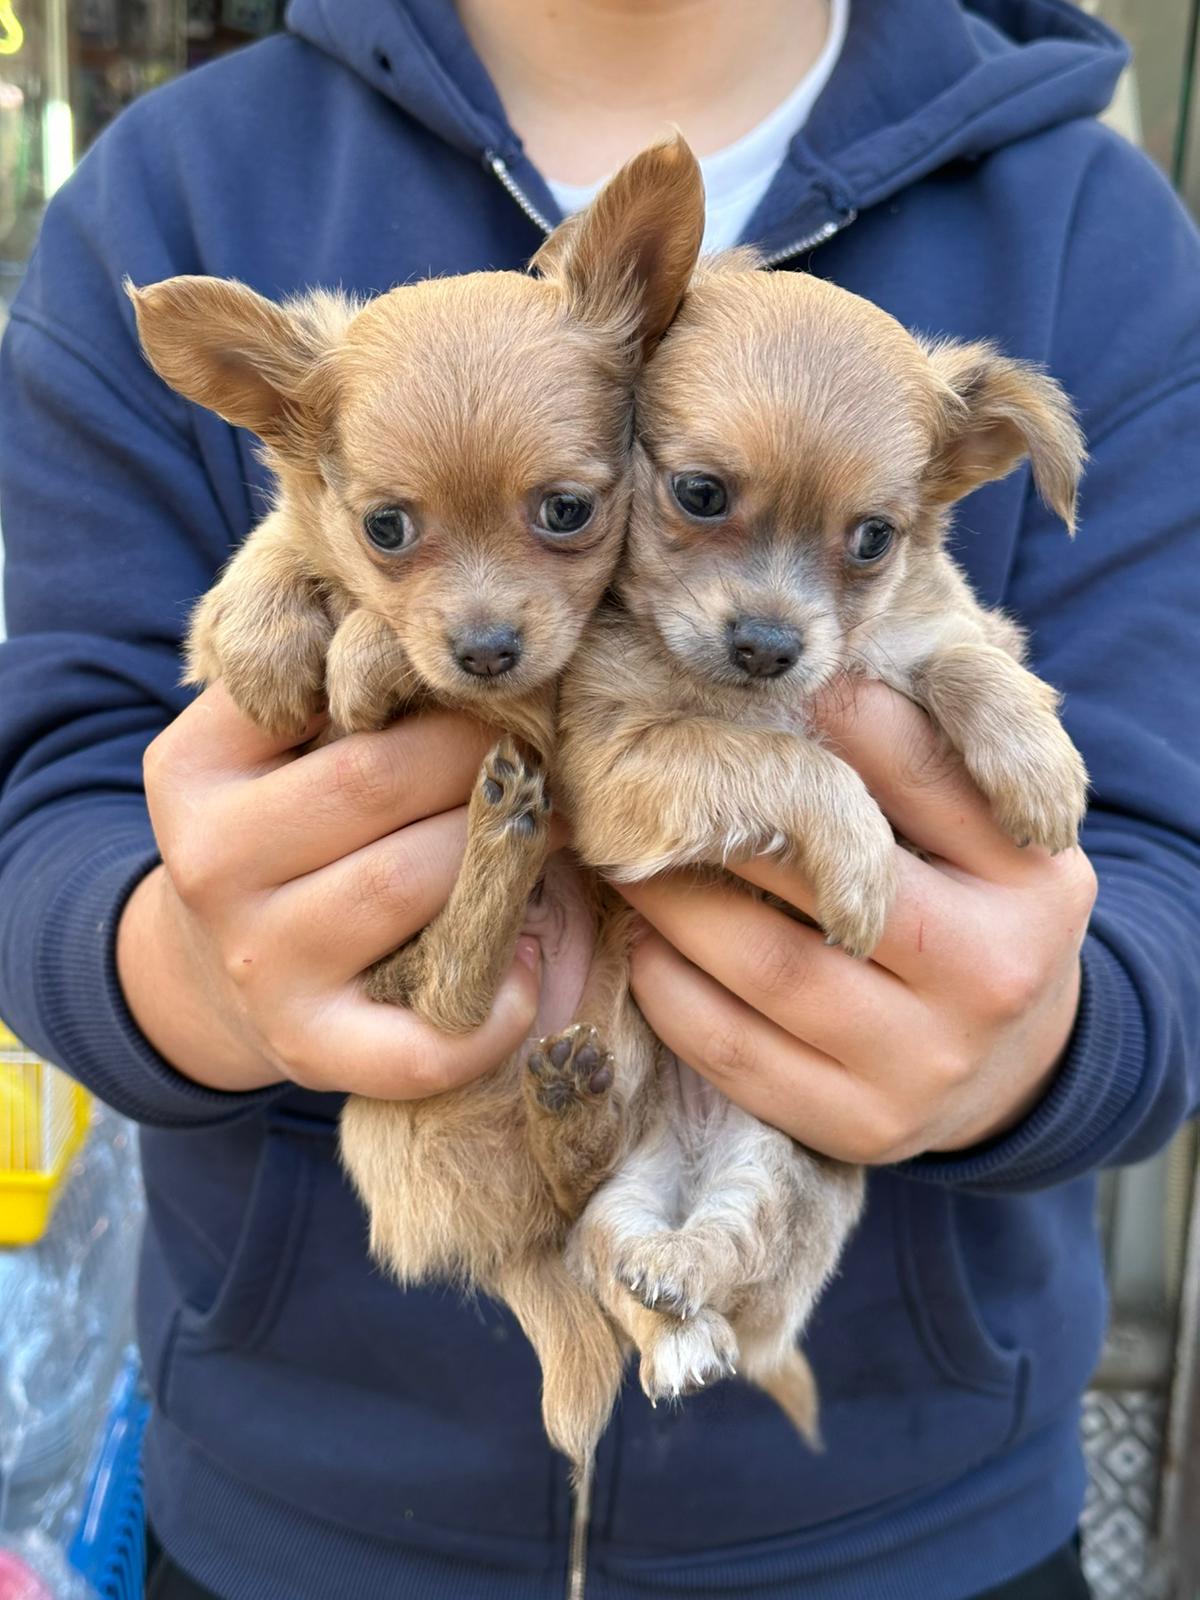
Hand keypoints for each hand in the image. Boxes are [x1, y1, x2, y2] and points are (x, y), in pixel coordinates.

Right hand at [117, 683, 542, 1097]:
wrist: (221, 966)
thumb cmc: (282, 825)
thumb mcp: (269, 738)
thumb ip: (331, 672)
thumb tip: (454, 650)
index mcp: (195, 766)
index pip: (328, 695)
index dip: (431, 695)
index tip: (487, 700)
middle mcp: (208, 863)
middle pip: (377, 783)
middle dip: (482, 765)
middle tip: (542, 764)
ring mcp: (259, 963)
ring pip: (406, 884)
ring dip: (501, 858)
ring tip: (545, 840)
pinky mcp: (308, 1047)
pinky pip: (418, 1043)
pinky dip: (494, 1010)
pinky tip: (526, 969)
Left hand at [618, 681, 1096, 1163]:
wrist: (1016, 1062)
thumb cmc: (979, 909)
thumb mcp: (984, 827)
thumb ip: (916, 758)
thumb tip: (798, 679)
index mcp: (1032, 878)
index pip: (914, 775)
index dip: (823, 722)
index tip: (751, 693)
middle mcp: (992, 974)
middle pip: (827, 877)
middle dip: (726, 819)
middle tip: (654, 777)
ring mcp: (925, 1063)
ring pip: (766, 967)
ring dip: (675, 902)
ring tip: (632, 856)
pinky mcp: (861, 1127)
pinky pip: (735, 1052)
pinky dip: (672, 987)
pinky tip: (649, 941)